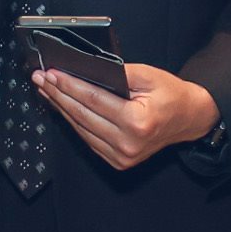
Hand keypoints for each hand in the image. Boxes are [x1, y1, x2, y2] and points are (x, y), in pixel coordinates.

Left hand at [35, 60, 222, 168]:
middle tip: (41, 80)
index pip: (92, 100)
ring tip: (47, 91)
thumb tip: (85, 69)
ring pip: (81, 130)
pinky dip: (75, 123)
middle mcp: (128, 144)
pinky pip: (89, 140)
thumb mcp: (148, 75)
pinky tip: (63, 108)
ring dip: (62, 109)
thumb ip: (117, 73)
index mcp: (137, 123)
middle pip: (82, 115)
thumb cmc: (171, 94)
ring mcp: (122, 157)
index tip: (51, 73)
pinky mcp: (119, 162)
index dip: (69, 85)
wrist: (189, 118)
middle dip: (58, 95)